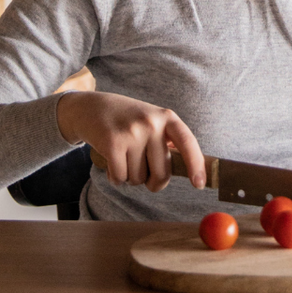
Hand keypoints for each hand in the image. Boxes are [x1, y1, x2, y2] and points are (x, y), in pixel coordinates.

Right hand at [56, 91, 205, 192]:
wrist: (92, 107)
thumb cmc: (128, 120)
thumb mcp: (153, 121)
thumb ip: (168, 142)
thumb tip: (189, 170)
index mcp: (167, 117)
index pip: (187, 143)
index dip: (196, 165)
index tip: (199, 185)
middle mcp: (152, 123)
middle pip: (162, 173)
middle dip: (152, 182)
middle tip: (143, 171)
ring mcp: (132, 132)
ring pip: (138, 179)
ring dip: (130, 176)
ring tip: (123, 156)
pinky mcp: (112, 143)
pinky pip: (120, 178)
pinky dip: (115, 177)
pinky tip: (112, 162)